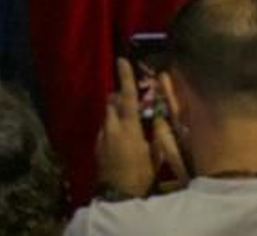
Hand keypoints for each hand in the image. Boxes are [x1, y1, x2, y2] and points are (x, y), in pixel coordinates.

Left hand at [96, 58, 156, 200]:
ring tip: (126, 125)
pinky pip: (104, 130)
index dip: (125, 77)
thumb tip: (159, 122)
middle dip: (118, 98)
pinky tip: (119, 142)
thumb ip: (156, 136)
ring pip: (106, 116)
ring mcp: (102, 137)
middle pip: (111, 102)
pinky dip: (110, 129)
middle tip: (128, 102)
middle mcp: (112, 127)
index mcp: (129, 126)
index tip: (121, 59)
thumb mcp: (154, 156)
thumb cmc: (140, 175)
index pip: (127, 95)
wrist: (118, 196)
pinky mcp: (97, 148)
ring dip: (114, 115)